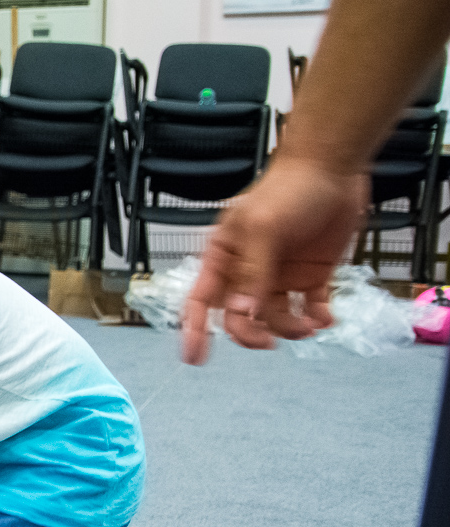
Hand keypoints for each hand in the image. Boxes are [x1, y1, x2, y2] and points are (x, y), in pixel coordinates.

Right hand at [182, 157, 366, 363]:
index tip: (193, 358)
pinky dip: (317, 319)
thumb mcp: (262, 229)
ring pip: (276, 318)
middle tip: (269, 340)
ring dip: (290, 329)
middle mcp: (249, 270)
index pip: (201, 300)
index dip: (194, 330)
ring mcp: (280, 274)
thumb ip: (251, 273)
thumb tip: (240, 312)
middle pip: (239, 316)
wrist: (332, 168)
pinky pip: (309, 308)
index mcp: (225, 257)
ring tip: (310, 325)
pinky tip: (325, 318)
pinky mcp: (311, 276)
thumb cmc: (288, 189)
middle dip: (251, 333)